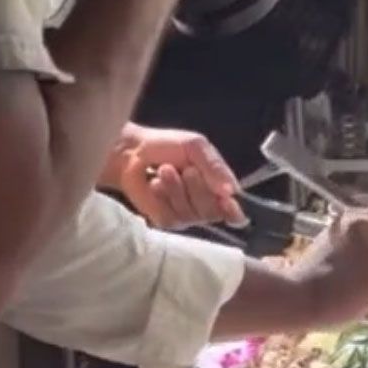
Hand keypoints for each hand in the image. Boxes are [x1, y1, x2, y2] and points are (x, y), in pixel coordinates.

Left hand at [105, 123, 246, 228]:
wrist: (132, 152)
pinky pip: (172, 218)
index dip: (234, 211)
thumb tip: (231, 191)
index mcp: (219, 188)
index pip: (235, 212)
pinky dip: (163, 198)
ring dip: (177, 190)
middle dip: (199, 189)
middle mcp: (206, 205)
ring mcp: (186, 216)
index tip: (227, 201)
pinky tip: (155, 185)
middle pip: (214, 213)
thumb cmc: (167, 146)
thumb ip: (215, 167)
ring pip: (192, 215)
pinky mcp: (166, 221)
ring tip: (164, 170)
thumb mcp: (196, 146)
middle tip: (186, 170)